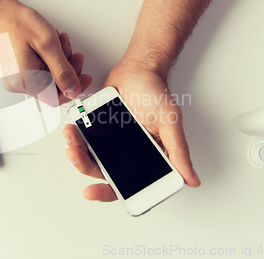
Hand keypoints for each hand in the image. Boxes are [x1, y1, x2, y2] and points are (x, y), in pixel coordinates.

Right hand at [0, 0, 91, 103]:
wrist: (2, 14)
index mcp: (25, 80)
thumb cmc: (19, 24)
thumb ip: (63, 70)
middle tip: (74, 53)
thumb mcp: (48, 44)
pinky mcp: (21, 72)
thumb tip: (73, 89)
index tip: (84, 77)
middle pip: (54, 86)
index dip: (73, 88)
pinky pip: (43, 71)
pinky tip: (52, 46)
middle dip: (67, 68)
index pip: (56, 97)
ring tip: (59, 42)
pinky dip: (52, 59)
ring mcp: (19, 78)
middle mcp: (20, 84)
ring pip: (51, 77)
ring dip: (61, 60)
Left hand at [63, 59, 200, 201]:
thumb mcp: (169, 121)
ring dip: (76, 152)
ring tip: (71, 139)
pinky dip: (74, 137)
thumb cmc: (155, 94)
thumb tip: (192, 180)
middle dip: (84, 167)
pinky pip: (82, 140)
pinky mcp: (97, 130)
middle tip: (75, 155)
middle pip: (101, 174)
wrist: (137, 70)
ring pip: (89, 158)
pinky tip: (71, 130)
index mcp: (145, 158)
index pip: (127, 186)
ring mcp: (110, 143)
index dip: (108, 193)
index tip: (92, 191)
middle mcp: (126, 155)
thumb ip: (178, 151)